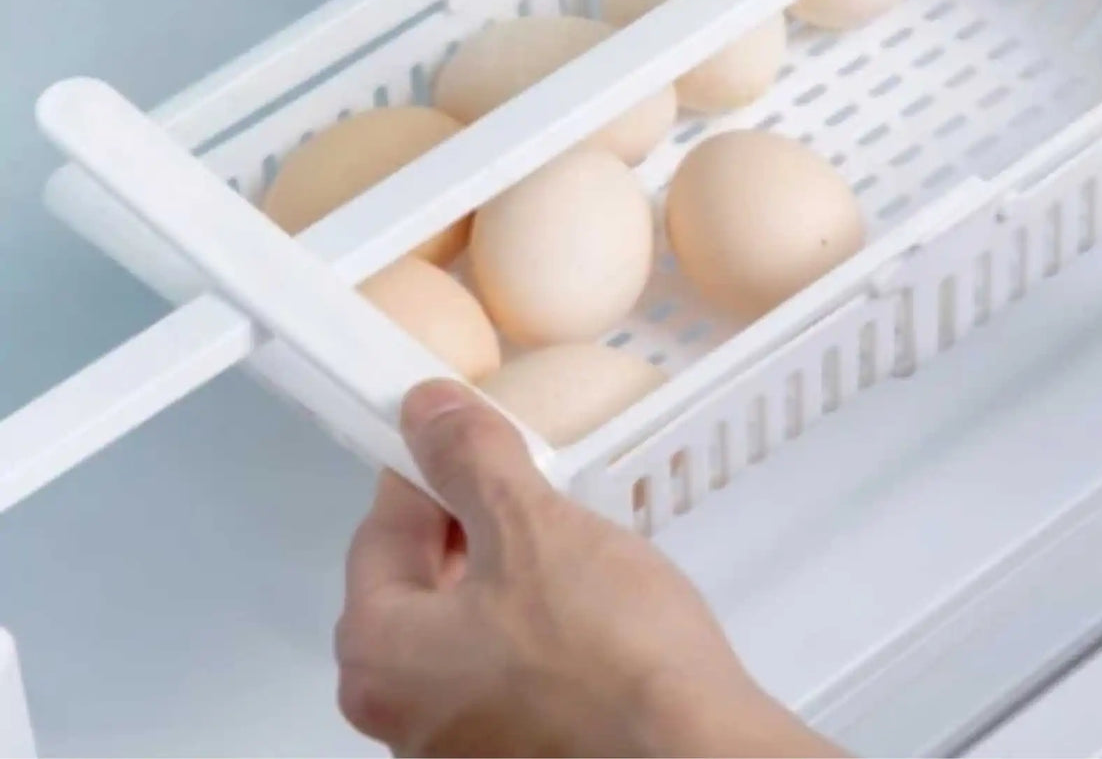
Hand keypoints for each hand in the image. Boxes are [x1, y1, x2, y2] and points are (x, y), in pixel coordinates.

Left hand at [336, 380, 840, 757]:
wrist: (691, 749)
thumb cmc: (606, 645)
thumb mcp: (533, 525)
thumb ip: (468, 460)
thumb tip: (424, 409)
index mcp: (378, 656)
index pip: (381, 530)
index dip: (433, 472)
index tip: (480, 443)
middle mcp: (396, 716)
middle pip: (415, 586)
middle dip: (467, 530)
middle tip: (533, 499)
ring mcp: (454, 749)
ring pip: (460, 632)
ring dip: (501, 584)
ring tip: (569, 557)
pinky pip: (500, 677)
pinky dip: (529, 638)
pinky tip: (585, 619)